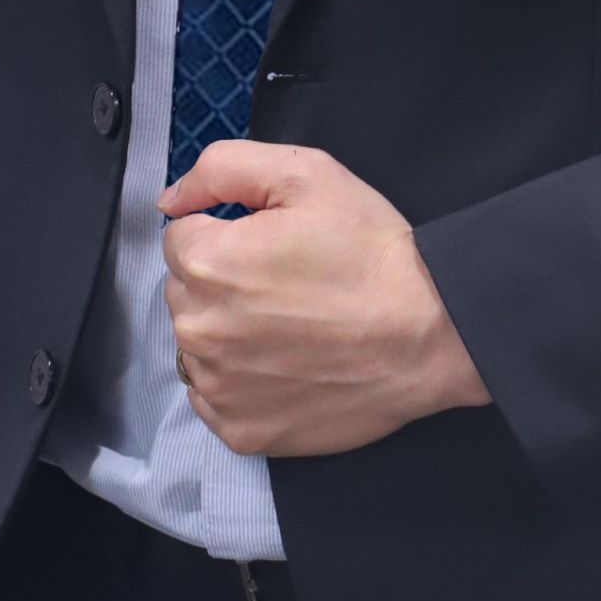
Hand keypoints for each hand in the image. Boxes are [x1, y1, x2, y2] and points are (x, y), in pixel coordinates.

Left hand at [158, 141, 490, 456]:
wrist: (429, 331)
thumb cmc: (371, 250)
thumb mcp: (306, 174)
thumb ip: (223, 168)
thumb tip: (171, 201)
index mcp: (207, 263)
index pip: (181, 238)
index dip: (227, 233)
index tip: (270, 245)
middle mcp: (199, 330)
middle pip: (185, 292)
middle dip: (223, 281)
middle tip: (286, 282)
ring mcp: (218, 388)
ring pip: (197, 345)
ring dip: (226, 332)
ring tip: (289, 324)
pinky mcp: (241, 432)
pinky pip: (214, 397)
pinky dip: (239, 381)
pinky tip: (285, 363)